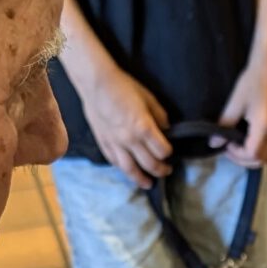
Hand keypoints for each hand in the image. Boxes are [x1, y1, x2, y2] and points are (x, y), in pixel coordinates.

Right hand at [77, 62, 170, 186]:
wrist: (96, 83)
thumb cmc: (123, 86)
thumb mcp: (148, 98)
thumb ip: (159, 116)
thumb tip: (166, 128)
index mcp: (144, 127)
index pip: (162, 151)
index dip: (169, 153)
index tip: (170, 151)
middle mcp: (130, 139)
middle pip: (150, 164)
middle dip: (161, 170)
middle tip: (166, 171)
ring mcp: (115, 143)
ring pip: (130, 169)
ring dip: (141, 179)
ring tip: (148, 184)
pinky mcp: (103, 142)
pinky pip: (114, 161)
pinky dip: (123, 169)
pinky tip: (128, 171)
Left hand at [218, 46, 266, 166]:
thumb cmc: (252, 81)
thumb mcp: (235, 102)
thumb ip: (225, 125)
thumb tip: (214, 143)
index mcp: (264, 127)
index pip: (252, 154)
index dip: (236, 155)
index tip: (225, 145)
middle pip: (262, 160)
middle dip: (244, 160)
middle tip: (229, 149)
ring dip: (253, 157)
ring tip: (239, 146)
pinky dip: (262, 151)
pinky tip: (250, 141)